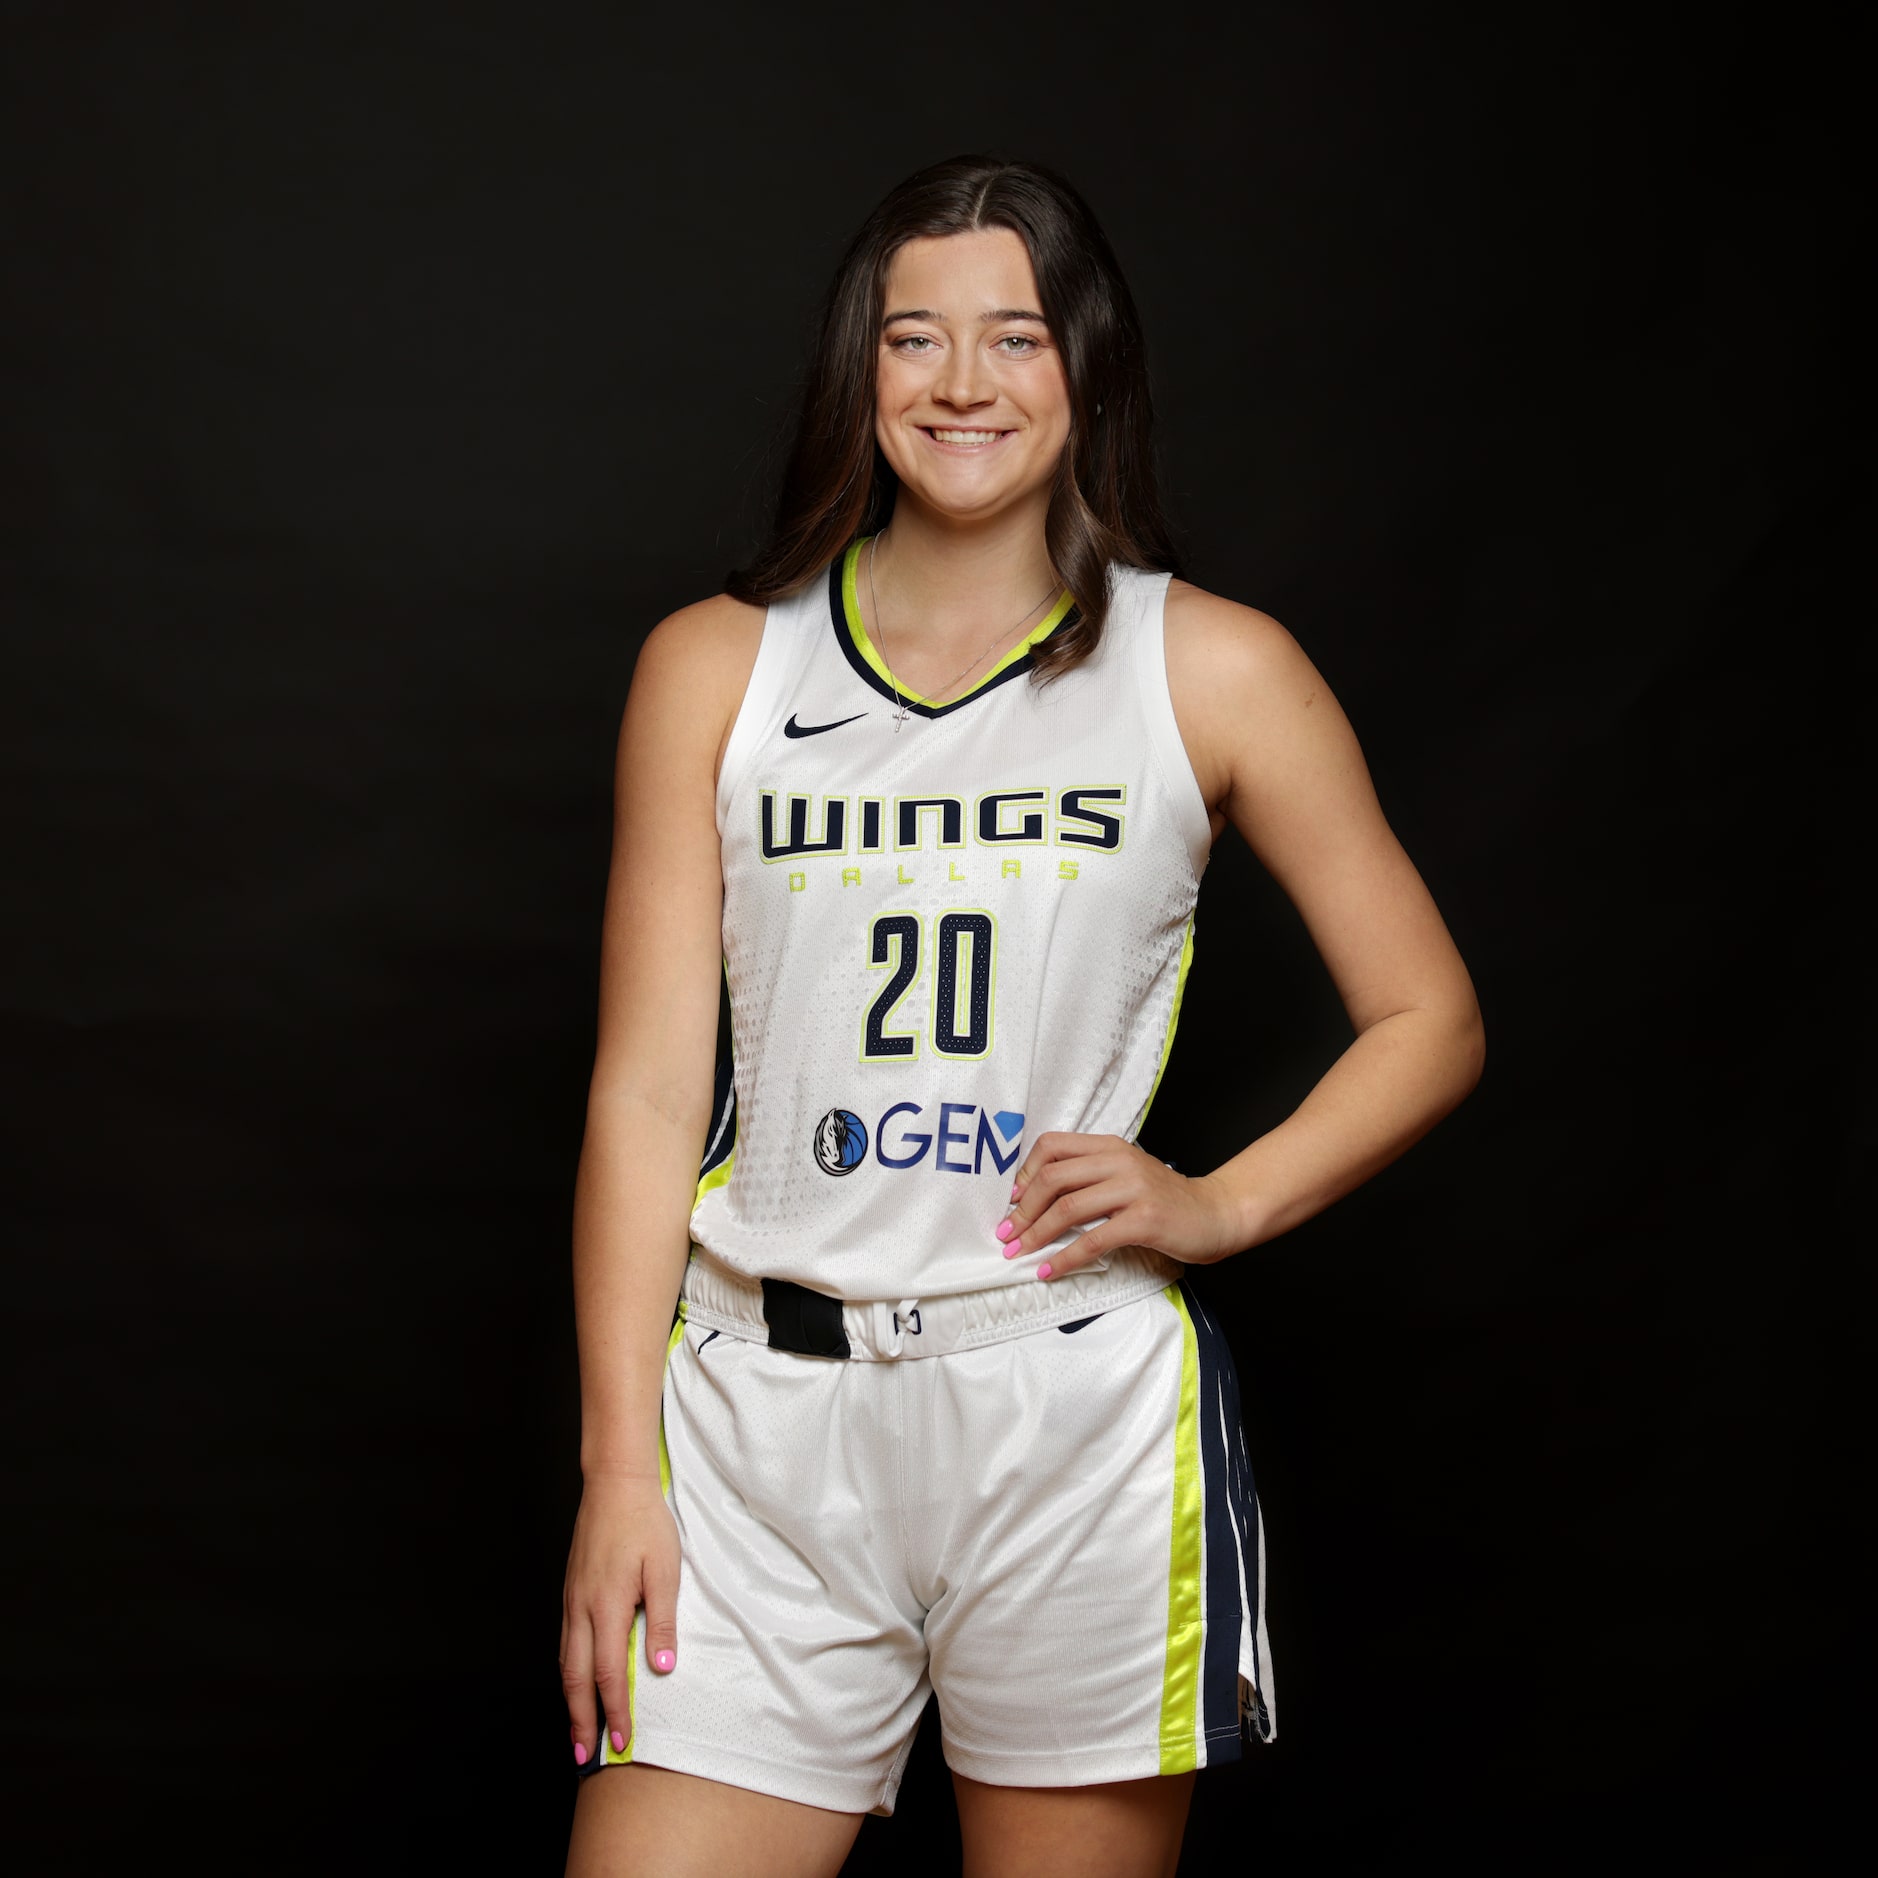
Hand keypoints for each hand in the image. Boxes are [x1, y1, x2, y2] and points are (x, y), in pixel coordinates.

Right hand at [560, 1469, 680, 1766]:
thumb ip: (663, 1620)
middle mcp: (582, 1609)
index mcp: (607, 1606)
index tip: (622, 1741)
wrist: (615, 1485)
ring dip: (571, 1701)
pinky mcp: (570, 1592)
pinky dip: (568, 1673)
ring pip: (565, 1663)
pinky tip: (575, 1682)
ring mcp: (571, 1601)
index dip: (614, 1711)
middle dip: (581, 1720)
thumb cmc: (645, 1523)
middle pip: (576, 1678)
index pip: (608, 1674)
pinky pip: (564, 1643)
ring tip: (577, 1731)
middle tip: (584, 1756)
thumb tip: (662, 1666)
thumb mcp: (665, 1569)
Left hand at [995, 1132, 1244, 1278]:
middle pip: (1053, 1178)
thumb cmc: (1165, 1199)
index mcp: (1110, 1146)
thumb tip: (1038, 1198)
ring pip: (1068, 1207)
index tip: (1011, 1202)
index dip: (1025, 1174)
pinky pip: (1094, 1240)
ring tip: (1020, 1253)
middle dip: (1022, 1210)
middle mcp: (1120, 1161)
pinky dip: (1066, 1257)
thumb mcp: (1126, 1175)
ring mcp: (1133, 1189)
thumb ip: (1090, 1177)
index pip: (1052, 1146)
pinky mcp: (1144, 1220)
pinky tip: (1051, 1270)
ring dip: (1036, 1234)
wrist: (1216, 1213)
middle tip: (1006, 1234)